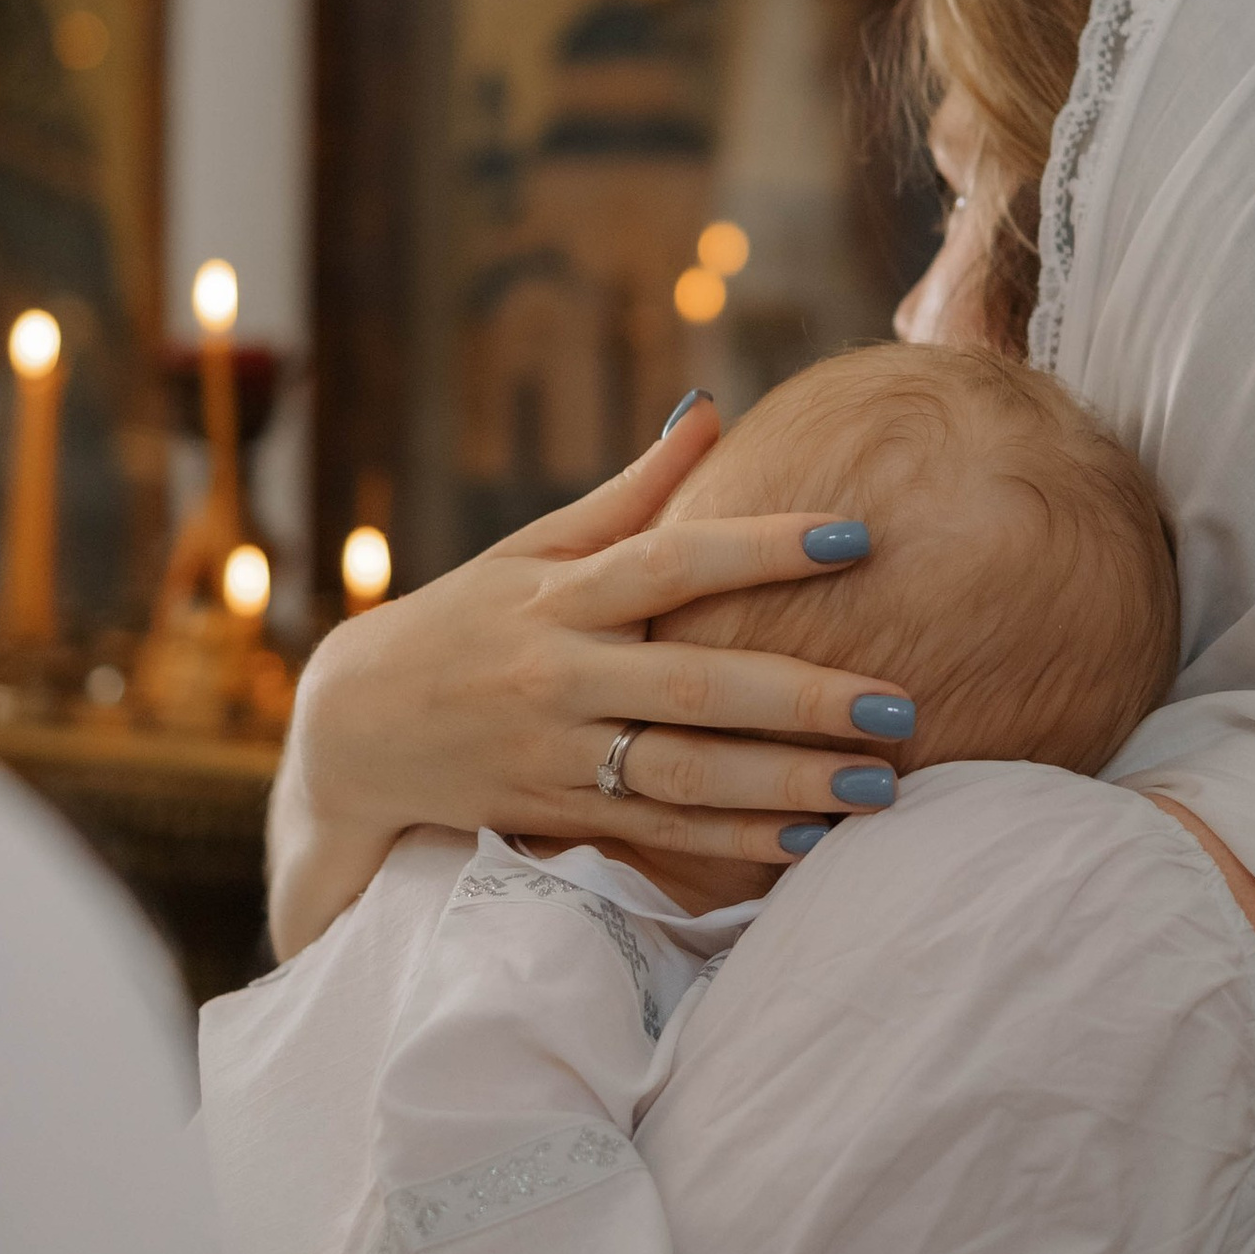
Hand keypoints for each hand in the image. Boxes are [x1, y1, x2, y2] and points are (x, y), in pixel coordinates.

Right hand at [267, 400, 916, 953]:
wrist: (353, 732)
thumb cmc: (463, 621)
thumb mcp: (530, 551)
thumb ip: (629, 496)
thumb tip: (713, 412)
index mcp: (559, 596)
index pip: (670, 561)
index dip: (760, 546)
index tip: (854, 537)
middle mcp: (557, 675)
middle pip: (694, 689)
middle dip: (803, 699)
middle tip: (901, 703)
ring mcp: (554, 754)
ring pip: (684, 775)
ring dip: (785, 785)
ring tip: (879, 785)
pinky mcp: (555, 816)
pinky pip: (659, 832)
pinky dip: (735, 841)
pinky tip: (811, 838)